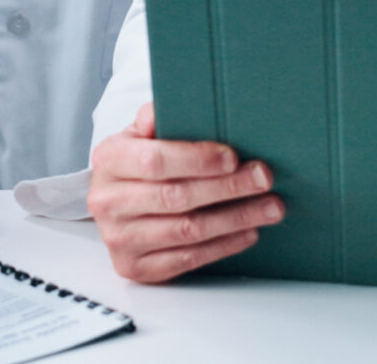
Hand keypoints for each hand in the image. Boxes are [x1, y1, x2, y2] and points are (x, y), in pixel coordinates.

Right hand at [87, 104, 282, 283]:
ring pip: (187, 231)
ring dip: (235, 219)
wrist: (113, 204)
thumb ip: (154, 119)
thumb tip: (166, 109)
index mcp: (109, 161)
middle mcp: (108, 202)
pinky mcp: (135, 268)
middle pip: (176, 197)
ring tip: (269, 207)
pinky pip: (187, 259)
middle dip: (228, 188)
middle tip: (263, 178)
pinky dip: (223, 245)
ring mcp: (119, 240)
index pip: (155, 161)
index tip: (233, 157)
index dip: (197, 160)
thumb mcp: (138, 135)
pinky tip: (248, 231)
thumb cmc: (135, 164)